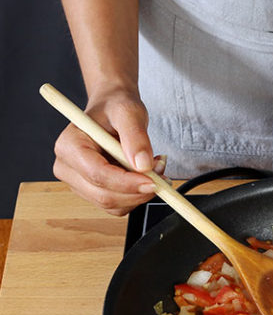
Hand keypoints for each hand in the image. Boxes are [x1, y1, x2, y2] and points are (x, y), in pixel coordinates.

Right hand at [52, 87, 165, 215]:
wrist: (112, 111)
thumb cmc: (115, 108)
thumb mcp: (129, 112)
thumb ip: (136, 136)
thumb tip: (142, 165)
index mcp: (69, 145)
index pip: (97, 174)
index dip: (127, 183)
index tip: (153, 181)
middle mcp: (68, 168)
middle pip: (104, 195)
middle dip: (138, 190)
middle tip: (161, 172)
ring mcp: (79, 183)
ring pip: (114, 205)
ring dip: (141, 193)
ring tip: (155, 168)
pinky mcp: (93, 192)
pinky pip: (119, 206)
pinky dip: (138, 195)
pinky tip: (146, 176)